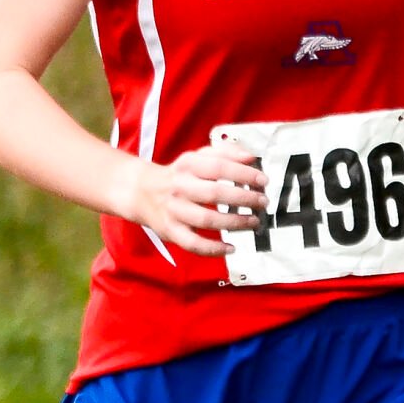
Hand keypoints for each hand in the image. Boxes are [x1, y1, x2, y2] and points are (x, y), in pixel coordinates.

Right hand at [127, 139, 267, 256]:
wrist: (140, 192)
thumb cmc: (178, 175)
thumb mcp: (196, 157)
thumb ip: (224, 153)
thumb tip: (250, 158)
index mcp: (187, 165)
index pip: (219, 167)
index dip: (243, 174)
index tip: (263, 180)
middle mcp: (179, 187)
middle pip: (215, 193)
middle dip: (244, 198)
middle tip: (262, 202)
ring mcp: (174, 211)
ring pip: (207, 219)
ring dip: (235, 222)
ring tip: (254, 221)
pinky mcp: (171, 231)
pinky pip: (193, 244)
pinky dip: (214, 249)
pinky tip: (232, 247)